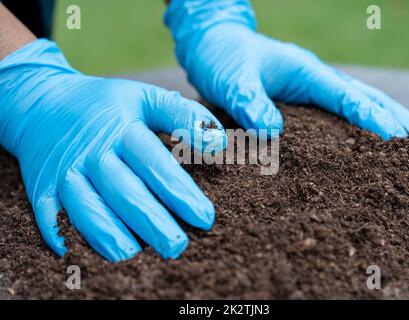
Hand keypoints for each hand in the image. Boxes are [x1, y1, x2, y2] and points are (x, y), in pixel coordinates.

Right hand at [0, 39, 226, 261]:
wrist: (43, 100)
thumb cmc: (105, 105)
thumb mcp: (145, 97)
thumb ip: (183, 115)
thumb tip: (218, 142)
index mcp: (122, 129)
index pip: (155, 164)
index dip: (180, 192)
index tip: (204, 218)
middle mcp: (92, 152)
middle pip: (124, 191)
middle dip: (151, 221)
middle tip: (177, 246)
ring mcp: (64, 171)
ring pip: (86, 207)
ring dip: (108, 233)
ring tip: (133, 255)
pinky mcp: (41, 186)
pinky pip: (49, 214)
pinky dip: (61, 233)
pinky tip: (76, 254)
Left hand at [165, 0, 408, 141]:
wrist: (213, 47)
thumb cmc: (223, 58)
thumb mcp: (233, 79)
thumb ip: (250, 102)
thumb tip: (272, 133)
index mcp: (306, 71)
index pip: (347, 97)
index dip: (373, 119)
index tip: (398, 141)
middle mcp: (316, 80)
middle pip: (368, 99)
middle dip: (398, 122)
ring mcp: (313, 90)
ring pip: (361, 106)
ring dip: (389, 125)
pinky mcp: (304, 102)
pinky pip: (341, 115)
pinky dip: (362, 128)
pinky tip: (371, 147)